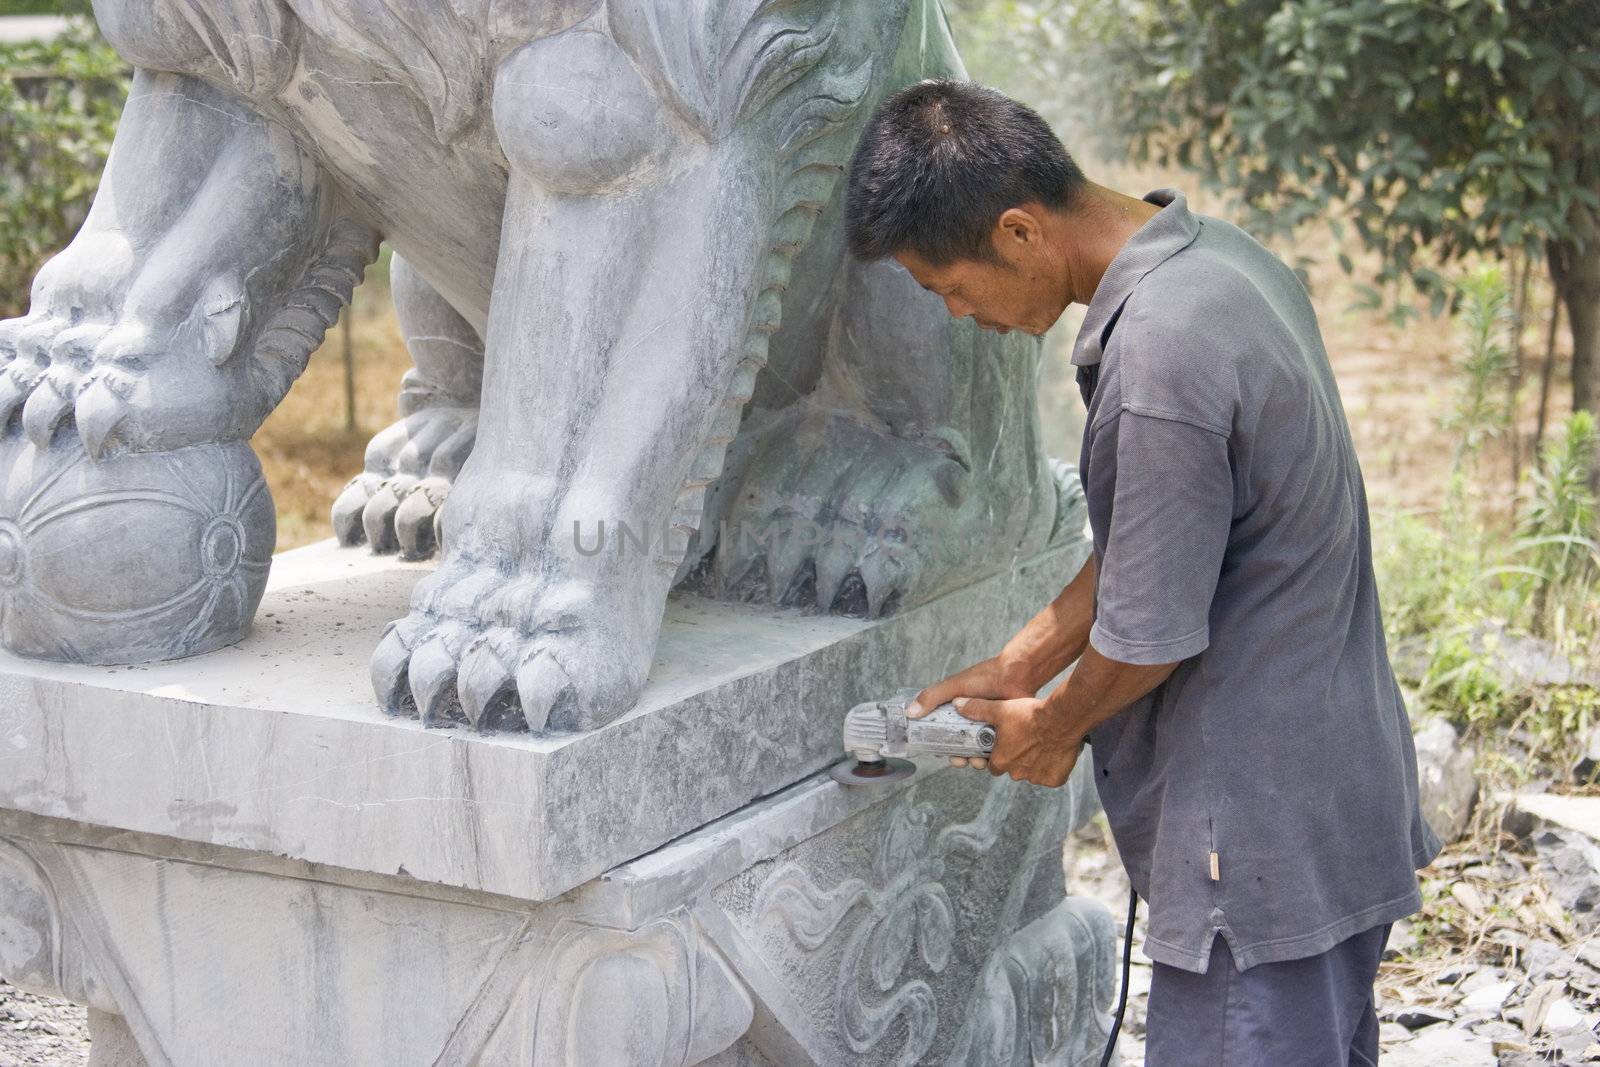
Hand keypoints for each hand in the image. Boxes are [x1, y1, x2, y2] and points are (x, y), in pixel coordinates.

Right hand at [911, 657, 1036, 768]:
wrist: (1016, 675)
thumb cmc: (985, 676)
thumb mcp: (954, 686)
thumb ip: (932, 697)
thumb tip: (910, 713)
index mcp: (955, 709)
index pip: (942, 730)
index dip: (939, 743)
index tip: (938, 752)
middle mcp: (969, 719)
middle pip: (959, 744)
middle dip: (957, 756)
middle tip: (959, 760)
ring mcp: (986, 725)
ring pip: (976, 749)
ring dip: (973, 759)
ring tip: (976, 761)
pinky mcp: (1002, 731)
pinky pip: (994, 748)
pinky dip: (990, 756)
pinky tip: (988, 758)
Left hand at [951, 696, 1080, 787]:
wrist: (1061, 720)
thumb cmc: (1030, 716)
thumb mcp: (1000, 710)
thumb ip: (977, 709)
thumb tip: (957, 704)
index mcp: (1001, 761)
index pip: (994, 765)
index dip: (998, 756)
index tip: (1006, 745)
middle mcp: (1017, 773)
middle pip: (1013, 770)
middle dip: (1018, 759)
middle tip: (1026, 741)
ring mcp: (1037, 778)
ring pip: (1032, 772)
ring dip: (1035, 762)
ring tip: (1041, 744)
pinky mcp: (1054, 779)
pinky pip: (1051, 776)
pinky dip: (1052, 767)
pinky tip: (1053, 752)